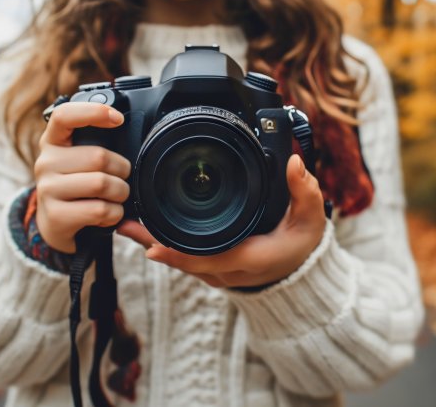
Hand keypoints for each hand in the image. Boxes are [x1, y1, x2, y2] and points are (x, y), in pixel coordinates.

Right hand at [35, 102, 130, 252]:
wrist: (55, 225)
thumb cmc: (76, 187)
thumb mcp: (79, 161)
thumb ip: (95, 145)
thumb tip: (124, 129)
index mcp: (53, 141)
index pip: (64, 116)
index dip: (94, 112)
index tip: (118, 119)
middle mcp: (45, 162)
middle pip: (98, 156)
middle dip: (122, 170)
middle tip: (121, 178)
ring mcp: (47, 189)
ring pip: (101, 184)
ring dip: (120, 193)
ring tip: (115, 197)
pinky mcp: (55, 215)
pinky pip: (99, 209)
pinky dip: (114, 213)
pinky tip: (107, 214)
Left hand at [118, 154, 326, 287]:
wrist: (300, 271)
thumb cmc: (301, 245)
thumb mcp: (311, 219)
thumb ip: (305, 191)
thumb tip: (294, 163)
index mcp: (248, 259)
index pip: (209, 259)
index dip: (180, 255)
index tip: (154, 247)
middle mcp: (228, 270)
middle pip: (183, 261)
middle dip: (151, 244)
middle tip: (124, 224)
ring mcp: (218, 271)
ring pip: (179, 260)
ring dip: (151, 243)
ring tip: (124, 224)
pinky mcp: (212, 267)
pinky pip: (184, 258)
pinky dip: (163, 245)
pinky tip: (144, 230)